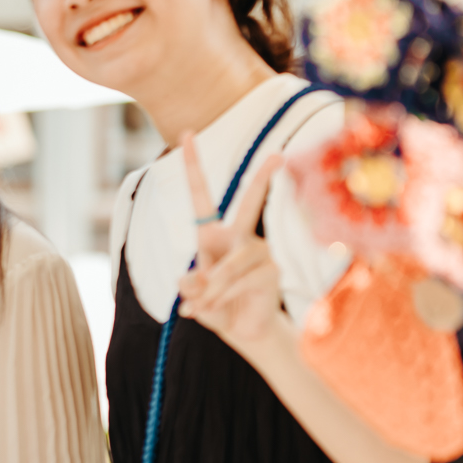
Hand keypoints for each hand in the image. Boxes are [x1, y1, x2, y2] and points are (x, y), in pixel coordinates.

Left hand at [175, 132, 286, 353]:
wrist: (241, 329)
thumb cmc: (216, 304)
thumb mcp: (194, 294)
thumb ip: (190, 286)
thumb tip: (190, 279)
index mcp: (213, 233)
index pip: (202, 195)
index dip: (193, 166)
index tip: (185, 133)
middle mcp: (240, 236)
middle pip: (249, 204)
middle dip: (263, 180)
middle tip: (277, 155)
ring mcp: (260, 252)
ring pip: (228, 265)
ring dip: (210, 290)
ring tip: (199, 306)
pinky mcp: (272, 272)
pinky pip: (239, 282)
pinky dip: (219, 298)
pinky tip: (210, 310)